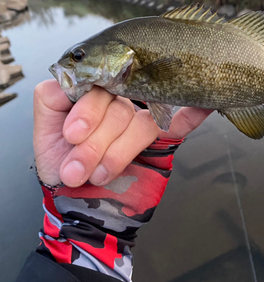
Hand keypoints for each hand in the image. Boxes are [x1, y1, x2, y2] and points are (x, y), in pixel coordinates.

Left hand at [33, 79, 211, 187]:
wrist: (76, 203)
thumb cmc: (61, 164)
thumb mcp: (44, 133)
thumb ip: (50, 99)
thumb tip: (68, 78)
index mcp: (92, 95)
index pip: (99, 87)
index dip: (89, 111)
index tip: (72, 135)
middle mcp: (118, 102)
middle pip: (119, 109)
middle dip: (95, 144)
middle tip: (75, 170)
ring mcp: (139, 120)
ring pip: (141, 124)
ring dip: (117, 154)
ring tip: (96, 176)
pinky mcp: (159, 140)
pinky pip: (176, 124)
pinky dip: (190, 116)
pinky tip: (200, 108)